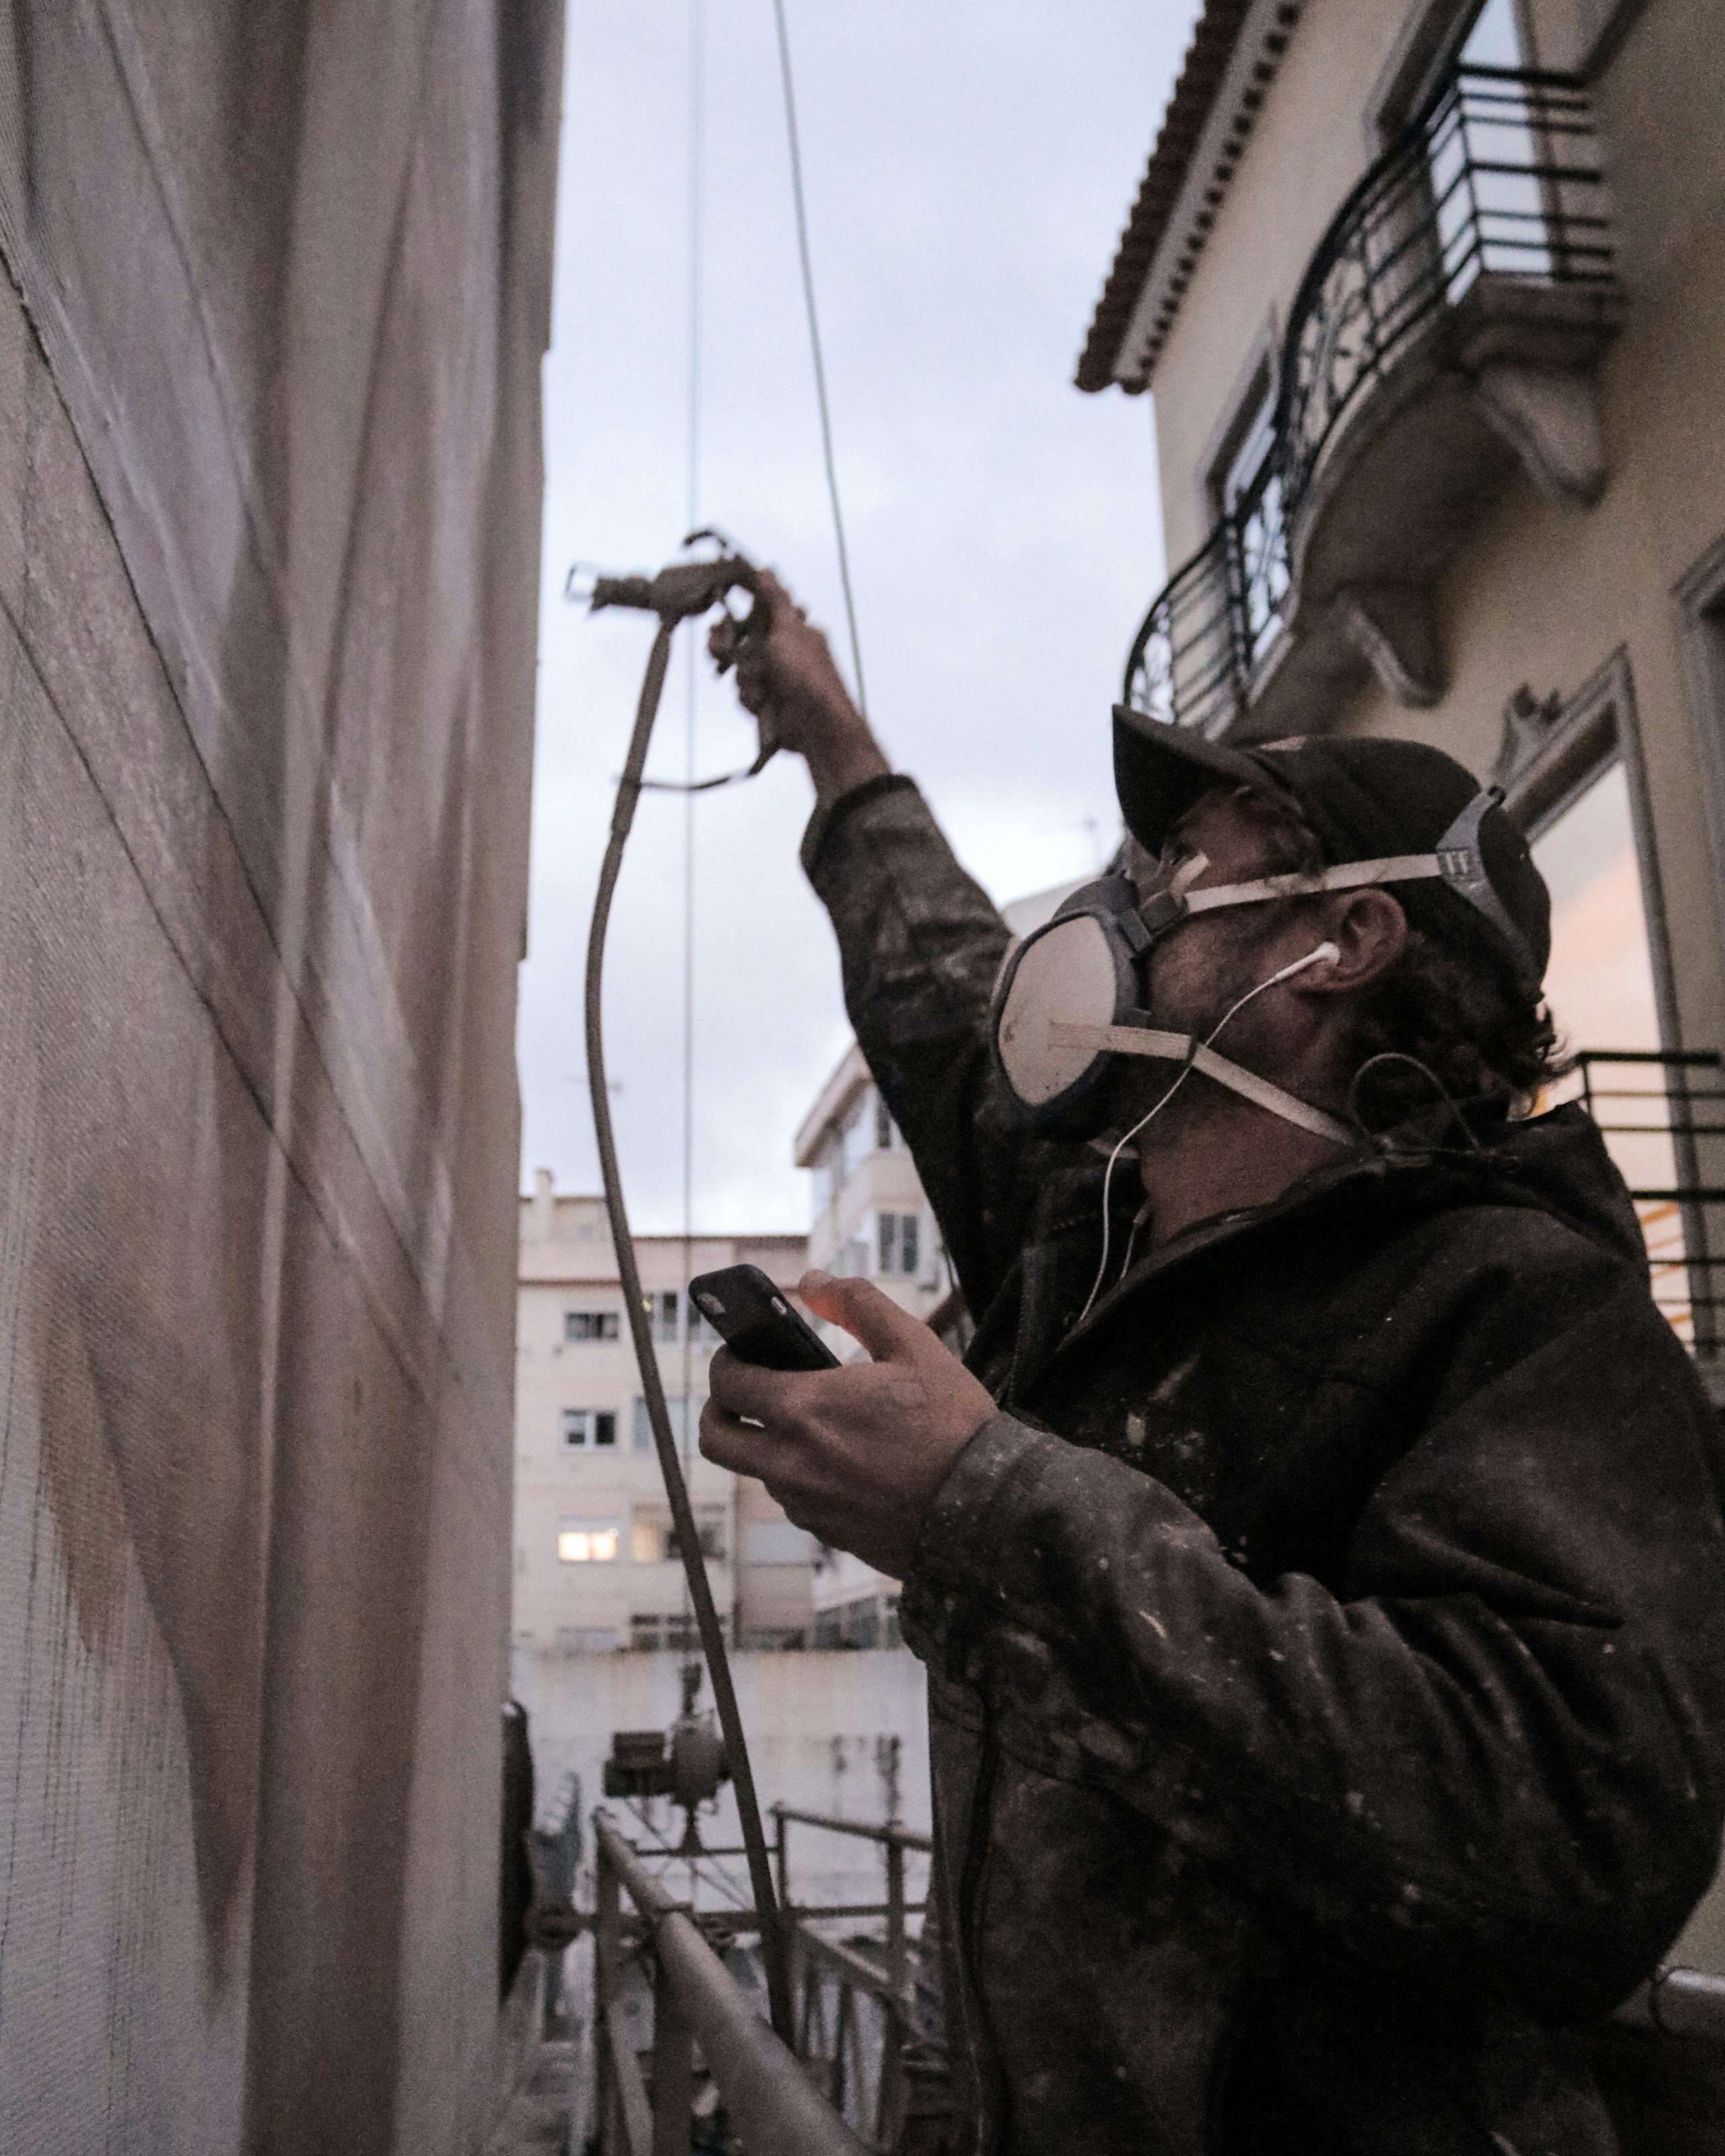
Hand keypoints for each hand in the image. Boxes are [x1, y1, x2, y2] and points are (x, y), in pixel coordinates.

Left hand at [699, 1270, 994, 1578]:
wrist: (988, 1510)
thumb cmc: (954, 1425)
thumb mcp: (914, 1345)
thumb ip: (858, 1304)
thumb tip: (813, 1283)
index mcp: (803, 1409)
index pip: (726, 1383)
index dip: (727, 1362)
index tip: (744, 1353)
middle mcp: (790, 1462)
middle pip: (715, 1438)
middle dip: (721, 1410)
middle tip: (747, 1393)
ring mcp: (806, 1504)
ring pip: (757, 1471)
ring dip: (769, 1444)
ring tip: (817, 1425)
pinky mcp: (828, 1534)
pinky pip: (796, 1501)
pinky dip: (804, 1477)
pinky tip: (848, 1462)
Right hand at [708, 570, 888, 805]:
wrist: (818, 726)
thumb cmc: (808, 673)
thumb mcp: (790, 628)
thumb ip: (775, 599)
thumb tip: (767, 569)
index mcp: (792, 630)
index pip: (757, 613)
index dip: (737, 613)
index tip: (719, 611)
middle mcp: (782, 652)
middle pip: (740, 642)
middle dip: (729, 648)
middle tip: (718, 647)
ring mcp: (774, 678)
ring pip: (740, 671)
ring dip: (747, 679)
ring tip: (763, 688)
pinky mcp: (767, 702)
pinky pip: (744, 694)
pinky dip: (752, 699)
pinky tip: (764, 704)